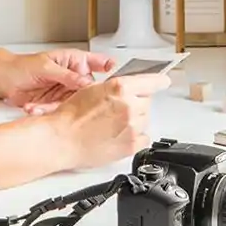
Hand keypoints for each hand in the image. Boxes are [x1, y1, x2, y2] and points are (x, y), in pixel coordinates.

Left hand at [0, 47, 115, 109]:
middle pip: (89, 90)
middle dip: (83, 99)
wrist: (2, 79)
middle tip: (76, 103)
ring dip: (56, 108)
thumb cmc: (21, 66)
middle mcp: (72, 78)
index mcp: (73, 62)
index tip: (119, 79)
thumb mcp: (45, 67)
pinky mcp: (55, 106)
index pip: (98, 64)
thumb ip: (67, 76)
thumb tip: (86, 83)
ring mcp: (65, 93)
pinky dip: (44, 112)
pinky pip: (58, 113)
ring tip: (39, 105)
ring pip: (73, 105)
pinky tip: (33, 108)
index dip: (110, 70)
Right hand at [51, 73, 170, 169]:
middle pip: (147, 101)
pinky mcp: (131, 146)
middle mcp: (130, 106)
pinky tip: (120, 135)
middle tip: (117, 108)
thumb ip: (116, 87)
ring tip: (114, 123)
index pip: (153, 81)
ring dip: (135, 119)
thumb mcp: (92, 88)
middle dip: (136, 102)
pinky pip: (144, 138)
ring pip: (145, 119)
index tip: (163, 81)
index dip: (159, 80)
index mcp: (121, 88)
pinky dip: (136, 136)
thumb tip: (130, 87)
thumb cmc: (71, 116)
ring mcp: (132, 127)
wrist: (62, 139)